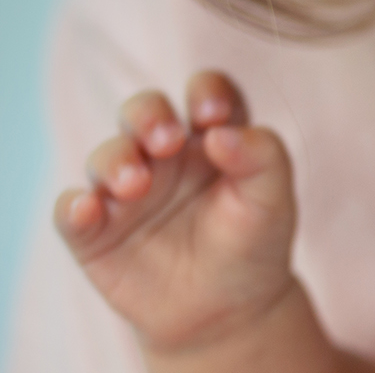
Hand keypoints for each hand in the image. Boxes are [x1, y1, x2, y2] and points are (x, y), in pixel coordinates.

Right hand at [54, 71, 299, 351]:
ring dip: (116, 162)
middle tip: (167, 141)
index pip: (206, 93)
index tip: (213, 114)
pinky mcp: (96, 230)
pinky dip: (73, 208)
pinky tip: (87, 210)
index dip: (207, 92)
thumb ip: (263, 158)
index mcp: (213, 136)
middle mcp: (165, 154)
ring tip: (136, 184)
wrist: (229, 311)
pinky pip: (71, 211)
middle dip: (148, 116)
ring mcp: (126, 189)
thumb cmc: (254, 244)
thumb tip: (222, 133)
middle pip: (144, 111)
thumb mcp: (273, 201)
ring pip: (106, 156)